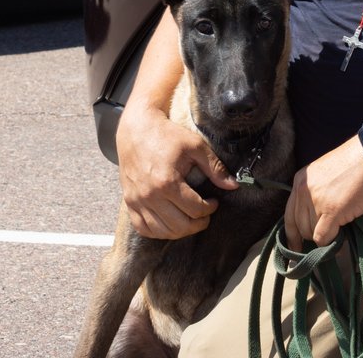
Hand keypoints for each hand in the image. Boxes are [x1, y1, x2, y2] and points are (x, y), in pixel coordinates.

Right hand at [116, 106, 239, 239]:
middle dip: (199, 223)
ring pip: (162, 232)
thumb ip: (215, 167)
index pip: (195, 210)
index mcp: (167, 182)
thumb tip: (233, 186)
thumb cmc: (167, 136)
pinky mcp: (129, 202)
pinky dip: (158, 232)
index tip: (214, 201)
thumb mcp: (195, 146)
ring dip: (181, 230)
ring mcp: (137, 201)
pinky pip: (143, 229)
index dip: (210, 208)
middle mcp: (150, 195)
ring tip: (190, 219)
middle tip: (205, 214)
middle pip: (180, 226)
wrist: (136, 130)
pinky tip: (170, 222)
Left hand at [284, 137, 362, 249]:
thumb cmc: (357, 164)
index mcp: (300, 180)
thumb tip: (317, 219)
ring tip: (338, 232)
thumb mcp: (326, 174)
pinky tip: (340, 239)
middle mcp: (303, 190)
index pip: (289, 214)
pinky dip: (331, 243)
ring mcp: (316, 200)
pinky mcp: (331, 211)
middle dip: (311, 236)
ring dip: (324, 237)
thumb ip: (316, 193)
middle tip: (327, 237)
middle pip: (299, 226)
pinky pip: (323, 237)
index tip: (295, 247)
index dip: (292, 234)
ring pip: (311, 233)